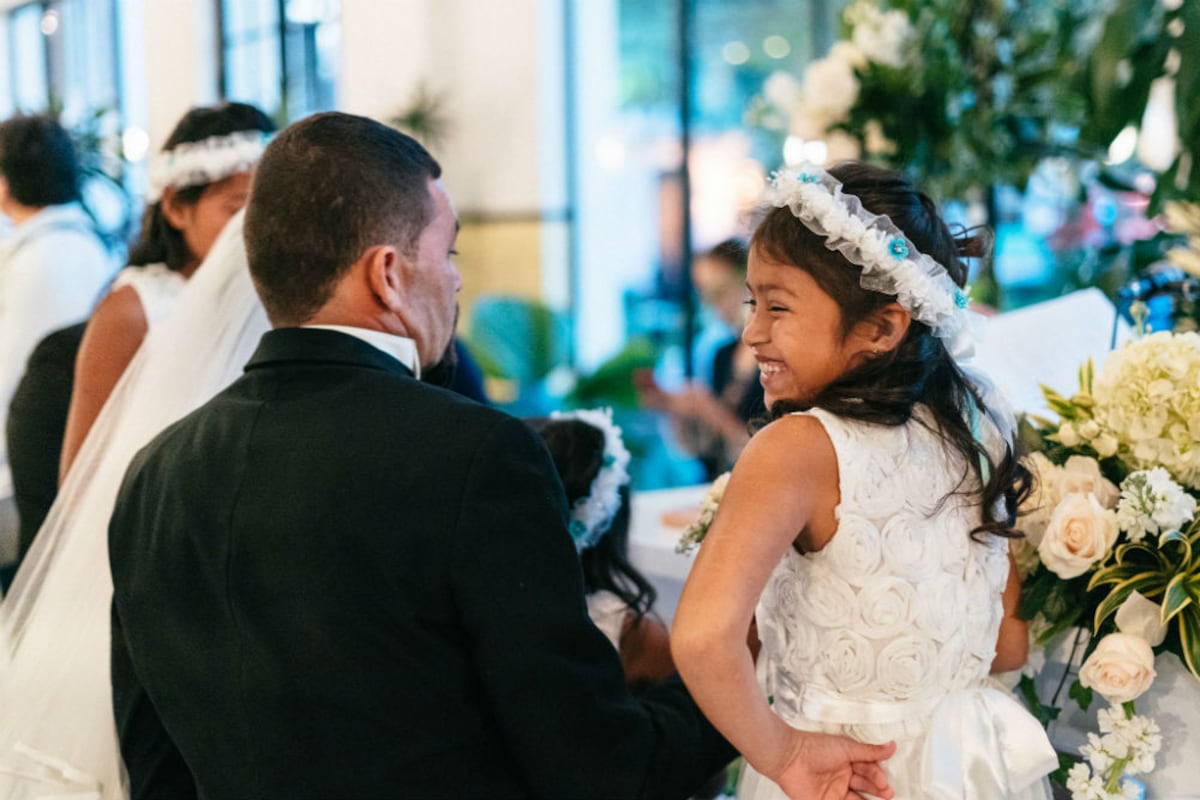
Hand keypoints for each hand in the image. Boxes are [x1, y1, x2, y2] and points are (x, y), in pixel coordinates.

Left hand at [771, 731, 895, 799]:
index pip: (868, 771)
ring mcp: (833, 792)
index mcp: (847, 762)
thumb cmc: (815, 747)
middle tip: (888, 793)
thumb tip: (892, 746)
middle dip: (877, 789)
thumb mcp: (846, 748)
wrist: (790, 756)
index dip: (877, 776)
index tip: (884, 781)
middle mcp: (842, 778)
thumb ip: (869, 751)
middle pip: (865, 786)